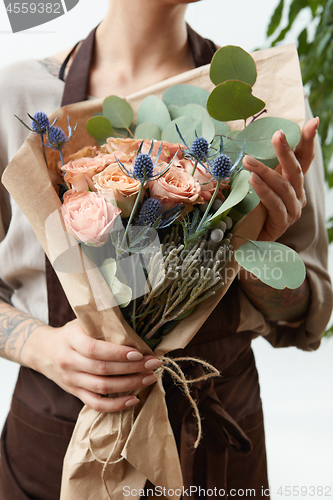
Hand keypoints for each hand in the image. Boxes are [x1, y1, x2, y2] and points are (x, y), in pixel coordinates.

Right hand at [26, 319, 160, 411]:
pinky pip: (96, 404)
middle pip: (102, 369)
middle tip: (153, 364)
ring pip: (102, 387)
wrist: (44, 351)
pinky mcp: (75, 393)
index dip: (117, 353)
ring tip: (149, 378)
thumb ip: (102, 324)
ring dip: (129, 385)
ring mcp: (71, 380)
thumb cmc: (72, 333)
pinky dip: (116, 405)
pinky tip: (134, 399)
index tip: (139, 353)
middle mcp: (68, 361)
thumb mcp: (82, 322)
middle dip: (132, 368)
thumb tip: (136, 327)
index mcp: (71, 340)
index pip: (94, 349)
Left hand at [242, 117, 318, 241]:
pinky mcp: (283, 223)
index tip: (313, 121)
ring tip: (248, 161)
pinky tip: (252, 180)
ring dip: (265, 172)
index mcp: (294, 184)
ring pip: (283, 187)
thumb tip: (248, 148)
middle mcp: (298, 195)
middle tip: (276, 134)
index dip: (308, 141)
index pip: (303, 159)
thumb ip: (260, 171)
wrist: (250, 243)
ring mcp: (293, 210)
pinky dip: (263, 191)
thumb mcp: (257, 187)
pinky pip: (274, 204)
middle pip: (294, 169)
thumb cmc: (253, 212)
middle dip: (286, 151)